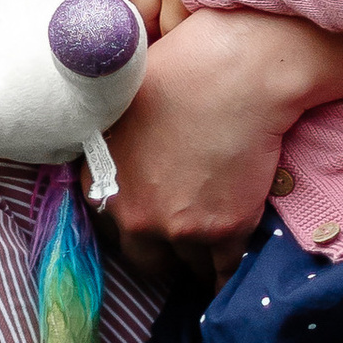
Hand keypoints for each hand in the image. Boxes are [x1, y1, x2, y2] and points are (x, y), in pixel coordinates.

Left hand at [102, 8, 293, 286]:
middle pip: (147, 257)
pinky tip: (240, 270)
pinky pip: (225, 272)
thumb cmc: (180, 71)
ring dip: (202, 257)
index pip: (112, 226)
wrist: (235, 72)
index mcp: (102, 180)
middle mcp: (131, 212)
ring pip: (189, 266)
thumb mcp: (124, 108)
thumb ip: (118, 149)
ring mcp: (177, 226)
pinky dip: (232, 272)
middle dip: (167, 248)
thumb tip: (123, 160)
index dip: (140, 221)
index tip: (159, 217)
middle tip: (190, 230)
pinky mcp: (223, 231)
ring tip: (220, 240)